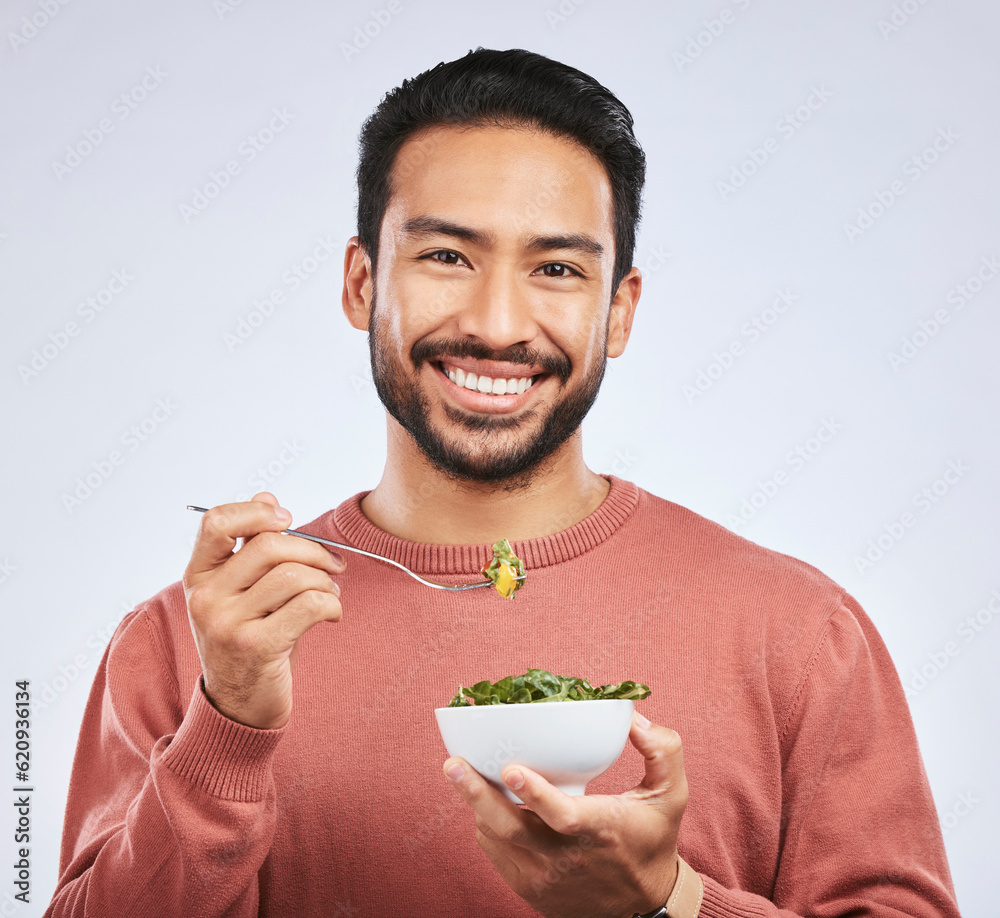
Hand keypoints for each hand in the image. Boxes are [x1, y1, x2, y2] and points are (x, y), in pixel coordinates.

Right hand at [182, 492, 344, 728]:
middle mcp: (205, 597)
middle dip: (313, 551)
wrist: (240, 707)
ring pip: (294, 576)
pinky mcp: (256, 647)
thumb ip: (252, 545)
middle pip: (269, 546)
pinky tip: (332, 615)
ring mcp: (226, 623)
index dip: (257, 512)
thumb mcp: (243, 592)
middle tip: (334, 566)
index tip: (287, 520)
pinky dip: (332, 605)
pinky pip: (309, 606)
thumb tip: (267, 496)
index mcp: (198, 576)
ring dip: (325, 582)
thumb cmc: (250, 640)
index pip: (217, 523)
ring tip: (331, 595)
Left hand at [443, 712, 686, 917]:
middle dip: (476, 795)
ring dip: (478, 805)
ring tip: (462, 772)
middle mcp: (566, 858)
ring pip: (497, 839)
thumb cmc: (652, 840)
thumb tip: (635, 719)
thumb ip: (664, 751)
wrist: (643, 906)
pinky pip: (497, 854)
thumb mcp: (671, 795)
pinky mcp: (529, 889)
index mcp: (600, 831)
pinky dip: (486, 826)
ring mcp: (543, 877)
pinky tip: (484, 802)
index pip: (562, 816)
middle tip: (452, 763)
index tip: (510, 768)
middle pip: (511, 829)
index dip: (535, 793)